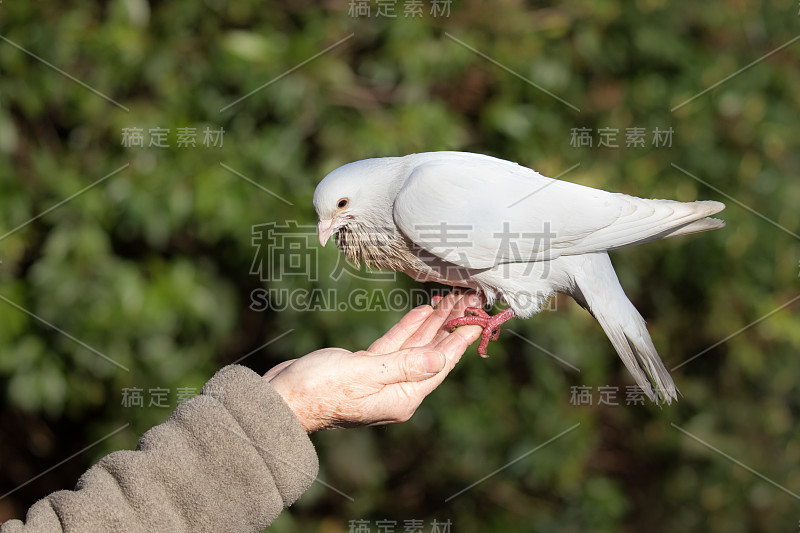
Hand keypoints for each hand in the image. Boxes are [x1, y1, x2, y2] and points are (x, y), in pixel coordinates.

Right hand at [264, 292, 482, 432]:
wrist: (283, 399)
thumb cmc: (320, 389)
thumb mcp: (364, 373)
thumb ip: (403, 365)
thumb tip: (439, 360)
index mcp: (402, 397)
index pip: (440, 364)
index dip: (461, 339)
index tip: (480, 317)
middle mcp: (397, 390)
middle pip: (432, 354)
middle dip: (451, 326)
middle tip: (468, 299)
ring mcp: (382, 380)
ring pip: (415, 347)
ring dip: (432, 324)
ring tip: (451, 300)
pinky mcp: (366, 369)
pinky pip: (396, 347)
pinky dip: (409, 328)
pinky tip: (422, 312)